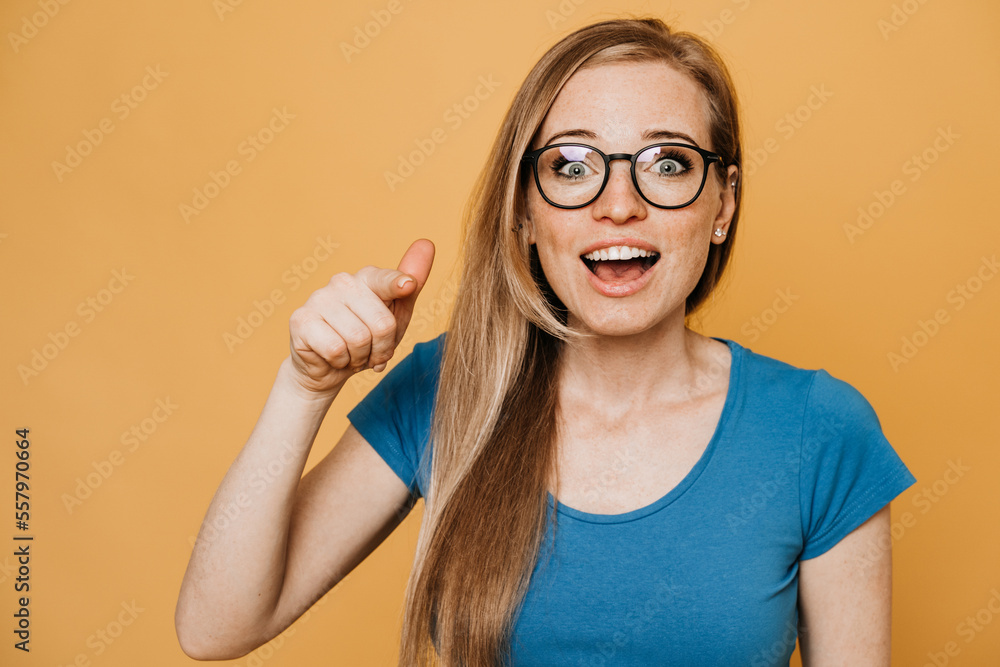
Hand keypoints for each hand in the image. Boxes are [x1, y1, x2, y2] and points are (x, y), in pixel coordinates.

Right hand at [285, 239, 434, 395]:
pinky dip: (339, 362)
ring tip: (352, 354)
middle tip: (370, 351)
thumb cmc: (367, 340)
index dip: (398, 284)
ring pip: (359, 339)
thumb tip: (427, 243)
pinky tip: (333, 357)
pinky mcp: (301, 319)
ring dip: (360, 357)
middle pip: (382, 324)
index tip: (408, 285)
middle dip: (381, 348)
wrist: (329, 368)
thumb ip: (412, 283)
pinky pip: (336, 349)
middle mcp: (342, 282)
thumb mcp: (396, 315)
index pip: (386, 280)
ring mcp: (318, 298)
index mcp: (367, 278)